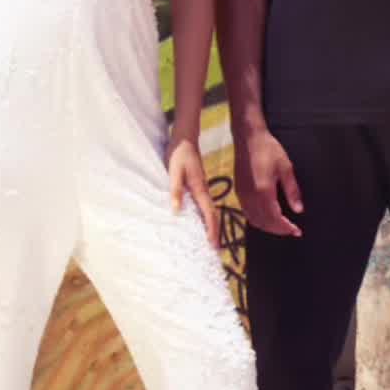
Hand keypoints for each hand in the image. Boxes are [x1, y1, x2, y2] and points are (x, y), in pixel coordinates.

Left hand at [168, 137, 219, 251]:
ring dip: (211, 226)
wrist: (185, 139)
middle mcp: (203, 190)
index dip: (212, 230)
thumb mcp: (174, 172)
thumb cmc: (178, 154)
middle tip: (216, 250)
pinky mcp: (197, 185)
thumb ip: (176, 191)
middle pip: (213, 215)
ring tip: (210, 241)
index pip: (209, 213)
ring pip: (209, 211)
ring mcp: (202, 188)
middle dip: (215, 232)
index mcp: (199, 189)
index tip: (213, 245)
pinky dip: (205, 216)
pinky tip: (201, 221)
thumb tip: (177, 211)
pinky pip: (203, 205)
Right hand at [235, 125, 303, 235]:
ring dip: (268, 227)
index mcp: (264, 191)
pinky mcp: (238, 192)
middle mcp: (251, 196)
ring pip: (254, 220)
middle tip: (291, 230)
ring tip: (281, 226)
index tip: (296, 231)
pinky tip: (267, 217)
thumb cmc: (269, 150)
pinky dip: (258, 220)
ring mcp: (242, 195)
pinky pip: (247, 213)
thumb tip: (299, 210)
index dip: (286, 228)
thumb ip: (292, 191)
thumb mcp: (286, 168)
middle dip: (278, 230)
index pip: (275, 219)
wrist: (248, 139)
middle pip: (264, 223)